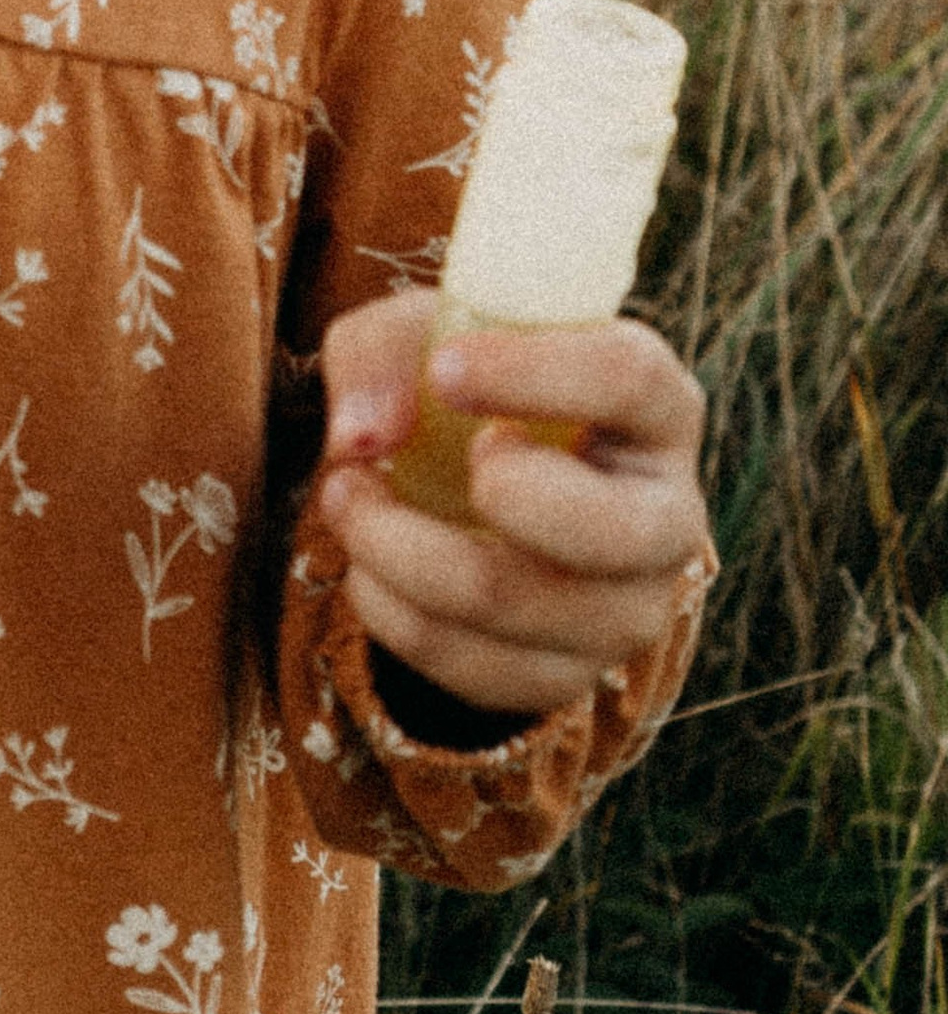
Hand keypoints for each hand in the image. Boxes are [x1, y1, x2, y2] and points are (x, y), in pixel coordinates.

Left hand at [316, 293, 709, 723]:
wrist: (462, 482)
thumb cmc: (458, 390)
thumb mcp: (415, 337)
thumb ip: (381, 356)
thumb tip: (360, 439)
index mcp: (657, 406)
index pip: (629, 379)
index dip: (536, 373)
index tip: (445, 370)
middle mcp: (666, 517)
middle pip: (610, 530)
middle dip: (499, 495)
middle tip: (406, 455)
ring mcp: (627, 610)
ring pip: (515, 604)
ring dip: (399, 551)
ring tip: (346, 494)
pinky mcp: (568, 676)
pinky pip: (474, 668)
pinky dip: (393, 612)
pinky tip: (366, 564)